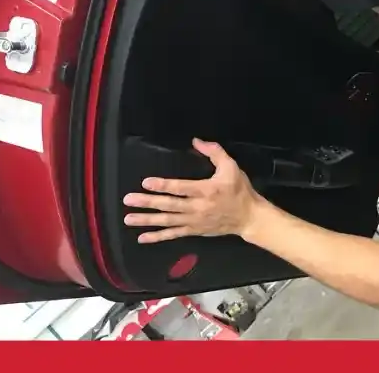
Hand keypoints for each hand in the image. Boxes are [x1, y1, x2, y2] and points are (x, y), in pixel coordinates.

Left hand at [123, 139, 262, 243]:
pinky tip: (143, 237)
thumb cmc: (239, 190)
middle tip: (129, 200)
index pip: (181, 188)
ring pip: (167, 221)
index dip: (163, 185)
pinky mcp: (194, 230)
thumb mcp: (231, 167)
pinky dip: (158, 237)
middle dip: (148, 202)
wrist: (249, 217)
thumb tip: (196, 141)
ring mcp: (194, 221)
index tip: (146, 182)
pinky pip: (173, 234)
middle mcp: (197, 207)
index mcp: (206, 190)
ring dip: (147, 220)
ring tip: (129, 218)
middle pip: (169, 205)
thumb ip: (214, 152)